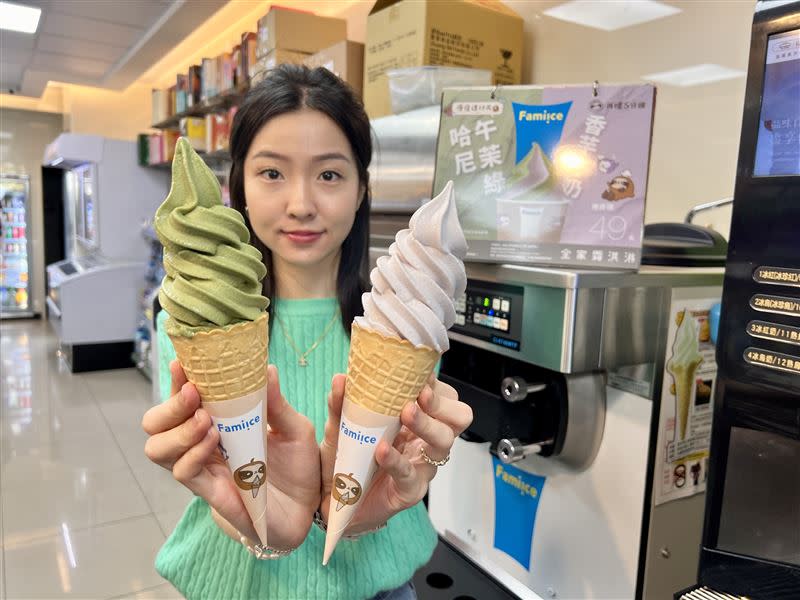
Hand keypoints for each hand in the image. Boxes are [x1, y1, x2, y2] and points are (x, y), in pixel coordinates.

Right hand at [142, 360, 319, 549]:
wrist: (308, 508)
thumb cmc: (297, 466)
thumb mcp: (294, 428)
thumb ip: (277, 402)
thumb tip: (267, 368)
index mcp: (218, 423)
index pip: (183, 400)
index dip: (177, 381)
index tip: (182, 363)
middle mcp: (202, 445)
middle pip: (155, 425)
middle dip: (169, 406)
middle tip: (194, 394)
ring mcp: (204, 469)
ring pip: (158, 450)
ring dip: (177, 431)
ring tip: (206, 421)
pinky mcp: (212, 492)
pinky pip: (184, 473)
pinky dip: (193, 453)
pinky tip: (214, 441)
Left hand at [319, 373, 472, 533]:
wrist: (338, 500)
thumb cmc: (349, 459)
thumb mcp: (342, 426)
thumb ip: (341, 404)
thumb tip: (340, 379)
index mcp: (417, 420)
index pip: (444, 396)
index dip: (435, 383)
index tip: (419, 372)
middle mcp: (426, 441)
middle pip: (458, 417)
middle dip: (442, 402)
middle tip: (420, 394)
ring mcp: (422, 466)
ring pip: (443, 442)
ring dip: (427, 424)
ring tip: (407, 413)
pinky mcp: (410, 490)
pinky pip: (409, 473)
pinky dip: (396, 459)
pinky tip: (381, 450)